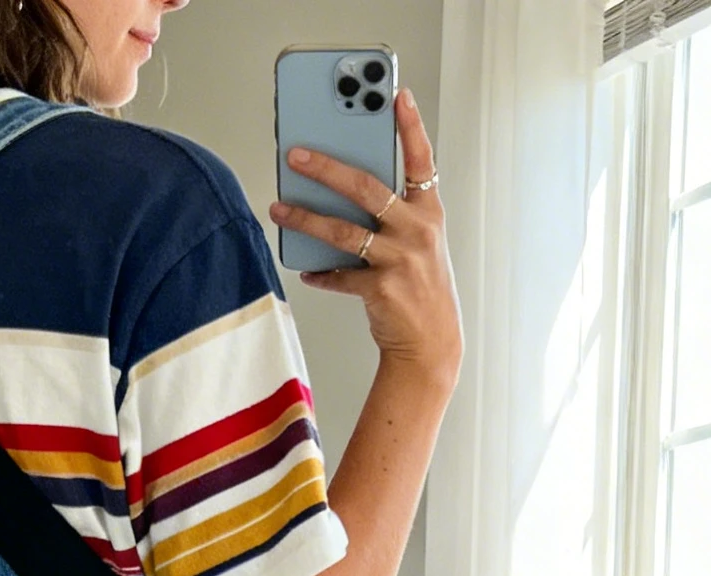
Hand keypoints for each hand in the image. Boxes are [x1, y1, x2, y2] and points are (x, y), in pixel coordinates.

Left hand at [270, 89, 461, 391]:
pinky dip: (321, 273)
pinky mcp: (381, 289)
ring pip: (343, 230)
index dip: (410, 127)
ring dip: (306, 217)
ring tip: (279, 207)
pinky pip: (339, 275)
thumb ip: (393, 215)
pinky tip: (307, 269)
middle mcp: (417, 231)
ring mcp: (400, 259)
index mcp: (429, 213)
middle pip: (367, 188)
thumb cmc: (421, 289)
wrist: (431, 344)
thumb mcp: (419, 244)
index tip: (396, 96)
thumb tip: (344, 192)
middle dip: (327, 167)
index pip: (421, 161)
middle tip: (296, 154)